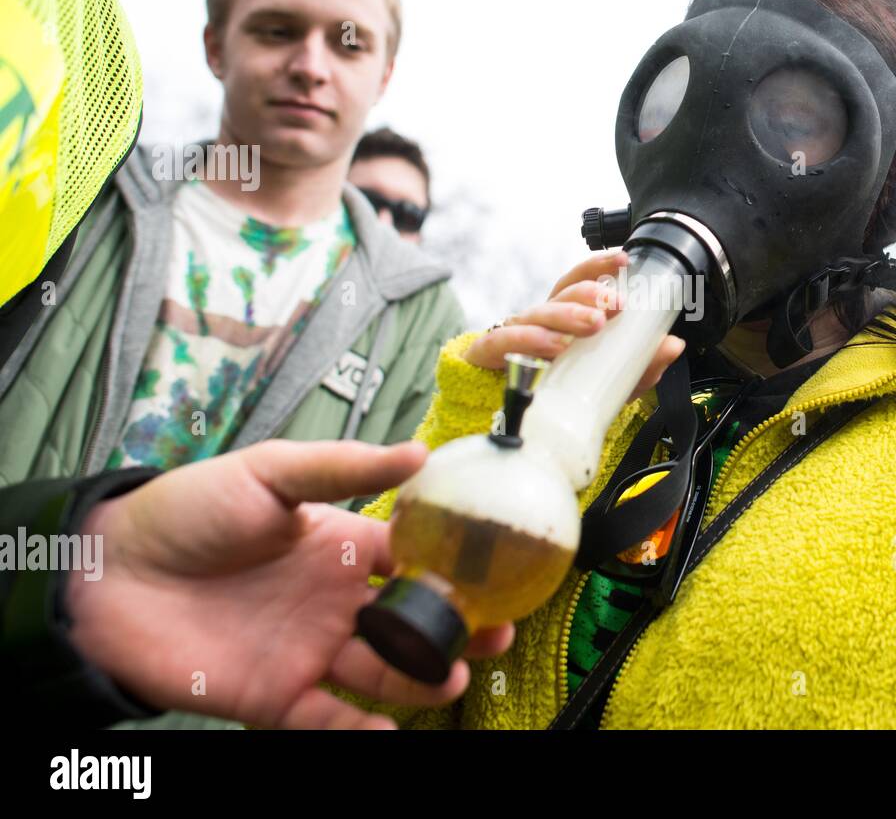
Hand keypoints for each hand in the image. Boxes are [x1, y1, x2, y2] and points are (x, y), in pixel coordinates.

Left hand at [65, 440, 513, 728]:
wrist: (109, 571)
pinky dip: (361, 729)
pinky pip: (328, 719)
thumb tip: (420, 453)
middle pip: (409, 624)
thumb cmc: (187, 510)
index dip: (455, 568)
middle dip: (456, 631)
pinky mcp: (273, 695)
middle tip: (495, 633)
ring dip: (421, 679)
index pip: (413, 561)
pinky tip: (390, 727)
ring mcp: (307, 650)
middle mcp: (333, 601)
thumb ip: (344, 466)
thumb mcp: (270, 472)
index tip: (497, 573)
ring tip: (453, 675)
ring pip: (382, 673)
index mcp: (340, 546)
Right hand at [465, 250, 685, 400]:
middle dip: (589, 294)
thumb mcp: (610, 380)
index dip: (598, 266)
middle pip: (561, 295)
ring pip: (535, 314)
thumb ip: (641, 364)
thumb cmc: (561, 388)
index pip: (579, 280)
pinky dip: (527, 341)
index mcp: (564, 315)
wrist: (517, 422)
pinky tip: (551, 347)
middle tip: (614, 305)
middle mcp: (540, 318)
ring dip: (564, 316)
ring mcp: (513, 335)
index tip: (623, 260)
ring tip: (590, 326)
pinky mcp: (490, 356)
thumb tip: (673, 345)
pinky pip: (503, 343)